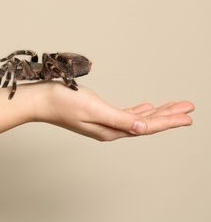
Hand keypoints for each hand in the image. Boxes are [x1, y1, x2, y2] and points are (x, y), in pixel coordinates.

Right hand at [33, 82, 193, 140]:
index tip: (188, 116)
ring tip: (174, 107)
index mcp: (110, 130)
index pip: (146, 127)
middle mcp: (110, 129)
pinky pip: (125, 114)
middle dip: (168, 116)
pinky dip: (139, 111)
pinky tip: (146, 107)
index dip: (168, 121)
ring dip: (156, 113)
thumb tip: (143, 128)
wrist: (42, 100)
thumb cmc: (63, 103)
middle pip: (145, 124)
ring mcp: (104, 122)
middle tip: (188, 108)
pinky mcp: (98, 114)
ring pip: (137, 118)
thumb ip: (120, 119)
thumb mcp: (94, 110)